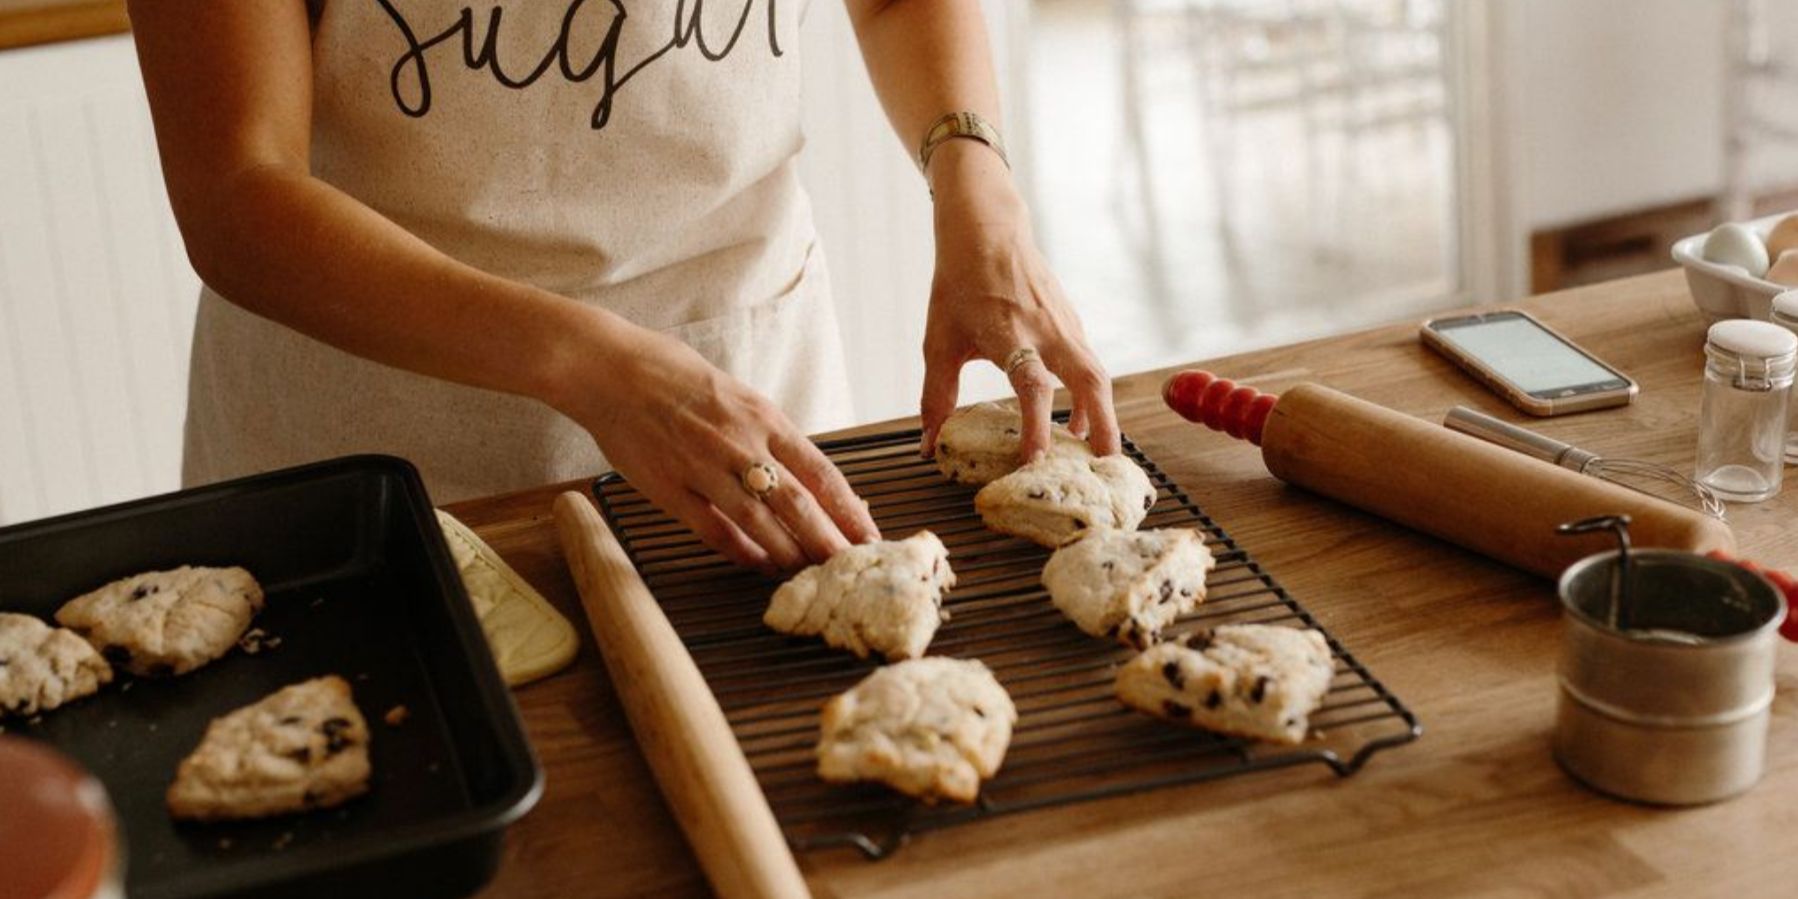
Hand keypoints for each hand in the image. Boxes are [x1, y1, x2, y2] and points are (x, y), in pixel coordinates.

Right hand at [555, 319, 879, 572]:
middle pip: (798, 502)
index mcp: (763, 417)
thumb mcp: (736, 396)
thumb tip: (805, 473)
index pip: (820, 471)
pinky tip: (758, 565)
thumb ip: (768, 435)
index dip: (848, 508)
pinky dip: (740, 551)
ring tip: (808, 572)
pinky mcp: (669, 487)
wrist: (610, 369)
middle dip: (829, 540)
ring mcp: (704, 467)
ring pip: (760, 521)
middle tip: (849, 566)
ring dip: (789, 551)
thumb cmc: (675, 377)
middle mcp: (740, 443)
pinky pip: (713, 528)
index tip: (868, 533)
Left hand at [918, 140, 1120, 461]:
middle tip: (1105, 465)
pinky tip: (1078, 418)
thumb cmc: (959, 284)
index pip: (1032, 385)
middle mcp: (1046, 329)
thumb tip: (928, 446)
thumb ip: (936, 397)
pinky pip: (1088, 363)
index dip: (1037, 425)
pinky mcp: (1072, 321)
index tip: (1037, 460)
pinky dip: (1091, 393)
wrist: (987, 228)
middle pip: (1089, 379)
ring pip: (1096, 372)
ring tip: (1097, 452)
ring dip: (1102, 412)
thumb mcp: (938, 341)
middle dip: (1102, 424)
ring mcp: (1065, 323)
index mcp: (1010, 333)